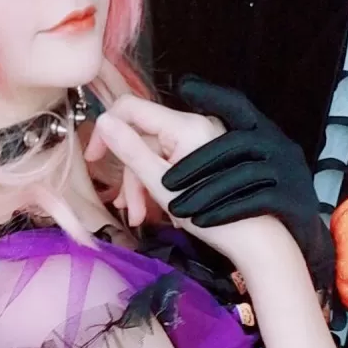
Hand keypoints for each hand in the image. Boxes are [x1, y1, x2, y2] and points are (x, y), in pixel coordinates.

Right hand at [86, 93, 285, 267]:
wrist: (254, 239)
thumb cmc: (208, 214)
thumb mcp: (160, 183)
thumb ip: (130, 150)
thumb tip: (103, 120)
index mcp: (184, 125)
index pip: (130, 109)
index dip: (106, 130)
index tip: (94, 159)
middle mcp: (194, 125)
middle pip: (142, 139)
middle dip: (129, 174)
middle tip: (127, 209)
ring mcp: (201, 141)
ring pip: (155, 155)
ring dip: (141, 185)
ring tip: (140, 216)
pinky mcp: (206, 157)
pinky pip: (171, 163)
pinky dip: (158, 185)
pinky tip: (156, 210)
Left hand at [162, 76, 334, 290]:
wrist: (292, 241)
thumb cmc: (258, 195)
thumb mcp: (241, 163)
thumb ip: (213, 142)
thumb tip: (179, 105)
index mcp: (262, 131)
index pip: (238, 105)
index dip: (213, 95)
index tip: (184, 87)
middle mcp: (279, 145)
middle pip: (233, 144)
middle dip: (195, 163)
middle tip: (163, 182)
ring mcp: (289, 172)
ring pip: (242, 175)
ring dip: (205, 192)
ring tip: (176, 210)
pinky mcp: (294, 199)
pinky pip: (257, 201)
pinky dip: (225, 211)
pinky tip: (201, 223)